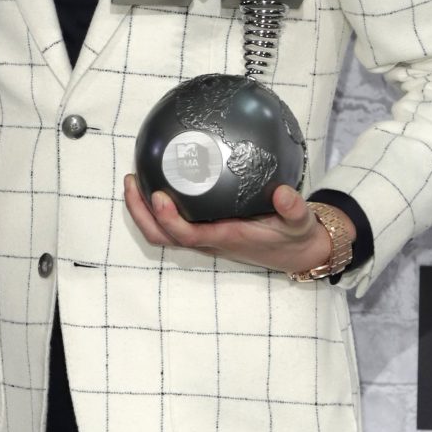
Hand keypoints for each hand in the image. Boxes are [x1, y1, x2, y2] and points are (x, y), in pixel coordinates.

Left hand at [123, 173, 351, 276]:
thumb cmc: (293, 237)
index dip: (168, 219)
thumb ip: (294, 209)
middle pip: (161, 236)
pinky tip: (160, 178)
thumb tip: (283, 192)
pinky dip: (158, 207)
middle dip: (140, 214)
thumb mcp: (299, 223)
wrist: (295, 253)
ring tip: (134, 179)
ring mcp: (204, 238)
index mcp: (225, 238)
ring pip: (162, 233)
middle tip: (131, 180)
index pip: (187, 234)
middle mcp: (208, 241)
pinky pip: (173, 223)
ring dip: (142, 211)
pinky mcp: (205, 231)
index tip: (158, 195)